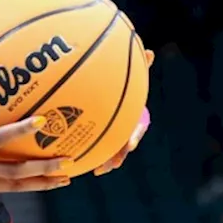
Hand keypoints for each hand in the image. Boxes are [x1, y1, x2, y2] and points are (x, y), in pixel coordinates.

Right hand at [0, 57, 69, 201]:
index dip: (21, 130)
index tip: (42, 122)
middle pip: (17, 171)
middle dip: (43, 166)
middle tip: (67, 158)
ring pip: (17, 185)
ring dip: (42, 182)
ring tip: (65, 177)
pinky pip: (8, 188)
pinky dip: (27, 185)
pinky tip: (42, 182)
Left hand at [93, 48, 154, 175]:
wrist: (113, 95)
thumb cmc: (121, 85)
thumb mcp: (129, 76)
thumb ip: (138, 66)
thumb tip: (150, 51)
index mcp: (132, 118)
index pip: (136, 129)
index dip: (133, 137)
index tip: (129, 144)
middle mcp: (123, 129)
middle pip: (121, 146)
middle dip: (117, 156)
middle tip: (111, 166)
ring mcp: (111, 135)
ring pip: (108, 151)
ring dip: (102, 161)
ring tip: (94, 170)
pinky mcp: (97, 136)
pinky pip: (92, 146)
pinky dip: (85, 151)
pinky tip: (72, 159)